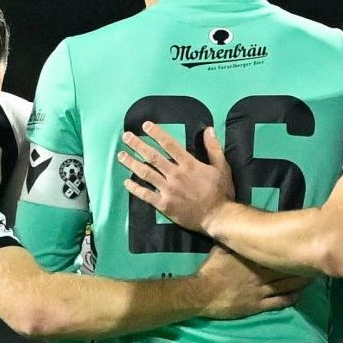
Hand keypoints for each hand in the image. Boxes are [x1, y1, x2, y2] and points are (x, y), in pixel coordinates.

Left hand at [118, 123, 233, 234]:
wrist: (217, 217)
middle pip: (152, 156)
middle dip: (138, 145)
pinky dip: (135, 188)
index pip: (169, 144)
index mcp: (188, 164)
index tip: (145, 125)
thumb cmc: (221, 192)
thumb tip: (208, 129)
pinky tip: (126, 182)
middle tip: (126, 136)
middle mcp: (175, 174)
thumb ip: (214, 148)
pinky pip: (146, 195)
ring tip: (121, 155)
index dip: (156, 133)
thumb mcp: (222, 167)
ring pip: (146, 173)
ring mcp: (168, 190)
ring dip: (132, 163)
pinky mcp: (164, 205)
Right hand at [195, 246, 307, 318]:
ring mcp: (260, 291)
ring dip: (300, 283)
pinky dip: (290, 299)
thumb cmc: (210, 270)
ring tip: (312, 279)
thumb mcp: (222, 249)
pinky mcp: (257, 305)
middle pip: (287, 270)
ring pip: (286, 286)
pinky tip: (298, 296)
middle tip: (314, 263)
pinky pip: (278, 302)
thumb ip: (236, 242)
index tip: (305, 247)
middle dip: (302, 267)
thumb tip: (242, 229)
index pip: (278, 254)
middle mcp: (261, 274)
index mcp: (253, 259)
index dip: (292, 251)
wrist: (201, 293)